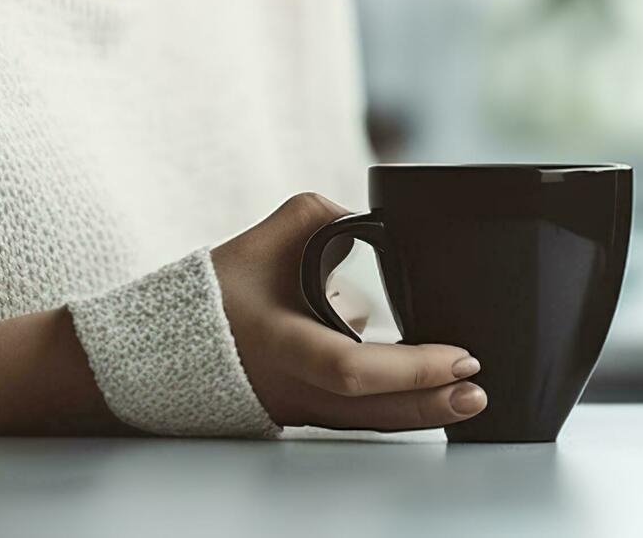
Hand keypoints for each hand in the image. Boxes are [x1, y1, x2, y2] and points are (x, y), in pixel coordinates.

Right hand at [212, 193, 486, 429]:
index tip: (457, 354)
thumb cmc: (217, 292)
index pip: (353, 368)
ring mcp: (301, 407)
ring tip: (470, 397)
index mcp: (281, 345)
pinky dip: (401, 409)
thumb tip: (377, 222)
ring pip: (372, 423)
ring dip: (425, 413)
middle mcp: (294, 387)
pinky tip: (439, 401)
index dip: (410, 367)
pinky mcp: (307, 412)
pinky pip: (363, 418)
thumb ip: (325, 219)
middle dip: (432, 403)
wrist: (164, 349)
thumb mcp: (268, 238)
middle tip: (477, 388)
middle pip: (374, 411)